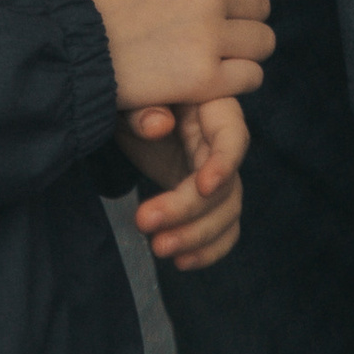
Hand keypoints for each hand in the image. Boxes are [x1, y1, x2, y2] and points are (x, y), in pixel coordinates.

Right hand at [67, 0, 271, 114]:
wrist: (62, 42)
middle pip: (259, 4)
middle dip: (244, 18)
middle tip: (224, 34)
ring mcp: (209, 34)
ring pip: (262, 42)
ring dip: (246, 51)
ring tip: (225, 59)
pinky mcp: (203, 78)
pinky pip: (249, 77)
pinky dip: (240, 80)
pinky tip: (219, 81)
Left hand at [121, 95, 249, 270]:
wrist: (121, 101)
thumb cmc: (129, 90)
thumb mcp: (130, 93)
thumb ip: (142, 108)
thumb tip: (160, 124)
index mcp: (211, 104)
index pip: (232, 135)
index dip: (224, 163)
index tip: (201, 187)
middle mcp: (220, 140)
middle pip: (225, 184)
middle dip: (189, 211)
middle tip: (145, 223)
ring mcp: (215, 170)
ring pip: (226, 211)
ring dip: (196, 236)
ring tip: (158, 248)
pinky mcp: (204, 195)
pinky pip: (222, 226)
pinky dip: (208, 249)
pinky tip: (182, 262)